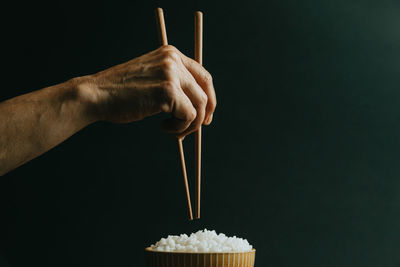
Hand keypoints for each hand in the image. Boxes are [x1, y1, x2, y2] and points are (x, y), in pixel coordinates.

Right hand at [80, 45, 216, 137]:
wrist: (96, 95)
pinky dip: (179, 128)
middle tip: (193, 129)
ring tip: (172, 130)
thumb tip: (199, 106)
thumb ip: (173, 83)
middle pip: (205, 91)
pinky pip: (188, 116)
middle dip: (203, 114)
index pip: (204, 76)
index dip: (209, 98)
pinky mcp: (168, 92)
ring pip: (199, 106)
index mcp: (171, 54)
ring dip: (189, 125)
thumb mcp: (151, 78)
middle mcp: (173, 60)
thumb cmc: (121, 92)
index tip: (206, 115)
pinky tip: (163, 127)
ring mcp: (171, 74)